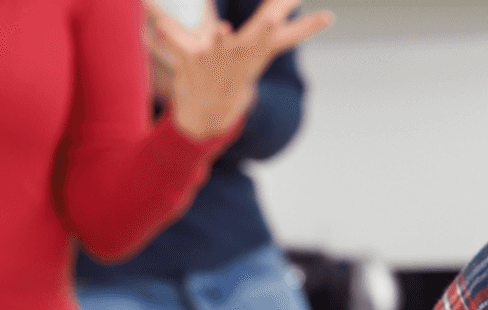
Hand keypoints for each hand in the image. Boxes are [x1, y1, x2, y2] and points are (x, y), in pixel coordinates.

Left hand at [144, 0, 333, 138]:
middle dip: (267, 31)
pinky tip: (158, 25)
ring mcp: (216, 61)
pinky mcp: (191, 64)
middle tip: (273, 22)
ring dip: (219, 40)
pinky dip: (167, 36)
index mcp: (259, 51)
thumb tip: (329, 17)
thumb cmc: (237, 74)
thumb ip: (295, 29)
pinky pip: (177, 46)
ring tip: (221, 29)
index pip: (288, 34)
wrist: (209, 115)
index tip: (328, 16)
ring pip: (218, 47)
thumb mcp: (263, 50)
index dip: (308, 25)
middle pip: (258, 40)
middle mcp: (241, 55)